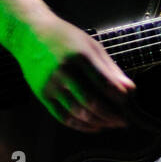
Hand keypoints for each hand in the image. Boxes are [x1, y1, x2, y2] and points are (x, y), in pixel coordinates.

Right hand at [13, 15, 135, 132]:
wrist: (30, 35)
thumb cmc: (66, 38)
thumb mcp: (91, 46)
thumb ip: (110, 69)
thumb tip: (130, 89)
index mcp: (80, 56)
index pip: (104, 83)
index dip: (118, 97)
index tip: (127, 102)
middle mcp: (64, 72)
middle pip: (91, 102)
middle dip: (111, 115)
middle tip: (123, 121)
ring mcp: (51, 85)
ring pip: (78, 113)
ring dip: (98, 122)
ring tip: (111, 124)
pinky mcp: (42, 95)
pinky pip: (63, 117)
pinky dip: (81, 126)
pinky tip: (94, 126)